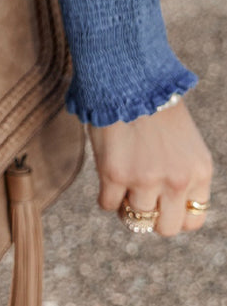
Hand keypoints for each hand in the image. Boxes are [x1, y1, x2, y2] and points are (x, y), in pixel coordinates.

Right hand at [87, 98, 214, 236]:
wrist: (128, 76)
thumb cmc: (154, 105)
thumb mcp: (184, 142)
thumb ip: (181, 172)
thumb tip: (165, 205)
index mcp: (199, 171)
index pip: (194, 220)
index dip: (175, 215)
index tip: (162, 204)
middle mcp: (176, 180)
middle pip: (167, 228)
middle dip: (152, 218)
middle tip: (139, 199)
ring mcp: (145, 180)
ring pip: (136, 219)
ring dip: (126, 204)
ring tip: (120, 185)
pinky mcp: (115, 174)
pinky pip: (108, 204)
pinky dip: (106, 195)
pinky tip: (106, 176)